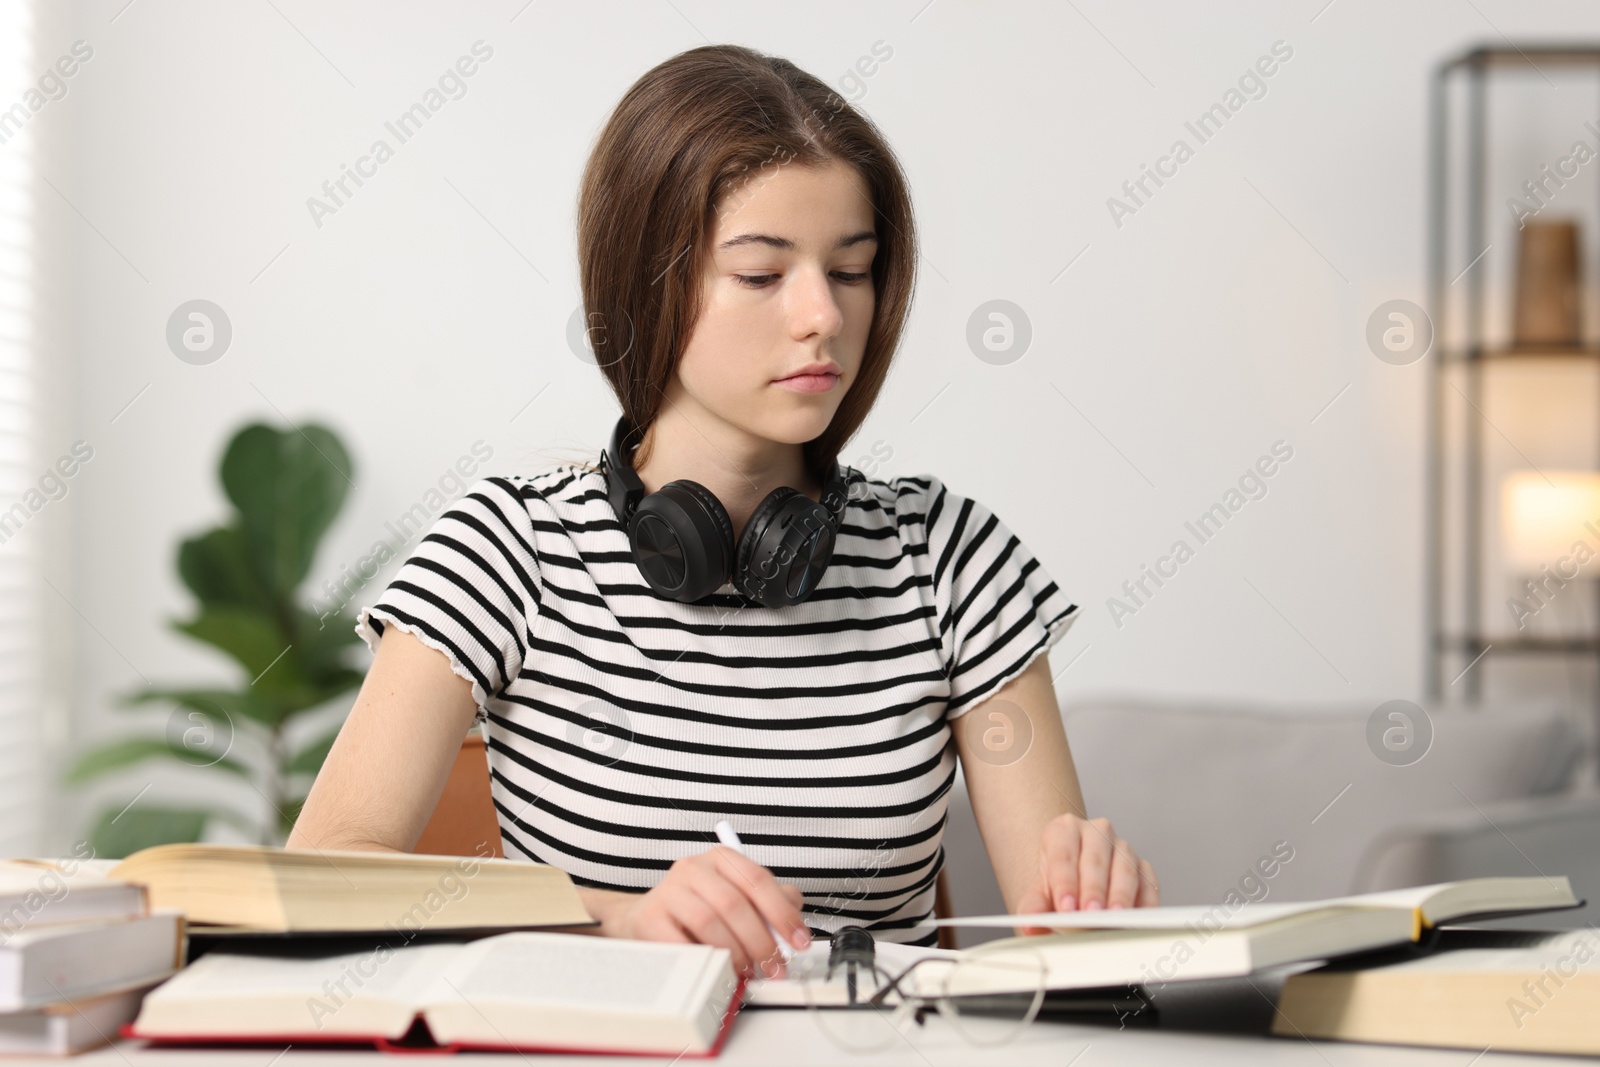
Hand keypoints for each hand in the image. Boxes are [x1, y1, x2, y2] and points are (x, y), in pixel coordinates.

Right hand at [597, 845, 810, 978]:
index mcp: (721, 859)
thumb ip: (769, 906)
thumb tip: (794, 926)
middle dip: (761, 941)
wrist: (647, 918)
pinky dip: (705, 959)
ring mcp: (669, 891)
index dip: (783, 912)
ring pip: (710, 922)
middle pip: (735, 903)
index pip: (758, 880)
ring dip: (735, 953)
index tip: (799, 940)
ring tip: (746, 969)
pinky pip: (682, 943)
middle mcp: (694, 868)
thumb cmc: (698, 908)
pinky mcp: (651, 918)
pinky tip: (716, 969)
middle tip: (774, 965)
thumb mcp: (736, 897)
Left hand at [1013, 814, 1157, 935]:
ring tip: (1113, 917)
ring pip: (1124, 868)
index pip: (1063, 854)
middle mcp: (1095, 833)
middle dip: (1093, 889)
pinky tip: (1136, 919)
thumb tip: (1031, 923)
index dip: (1064, 882)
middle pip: (1095, 859)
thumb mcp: (1039, 895)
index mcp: (1064, 831)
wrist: (1076, 883)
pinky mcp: (1143, 867)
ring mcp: (1122, 848)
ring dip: (1120, 895)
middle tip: (1089, 914)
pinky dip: (1144, 903)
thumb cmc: (1058, 885)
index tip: (1065, 907)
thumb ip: (1033, 908)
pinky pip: (1148, 883)